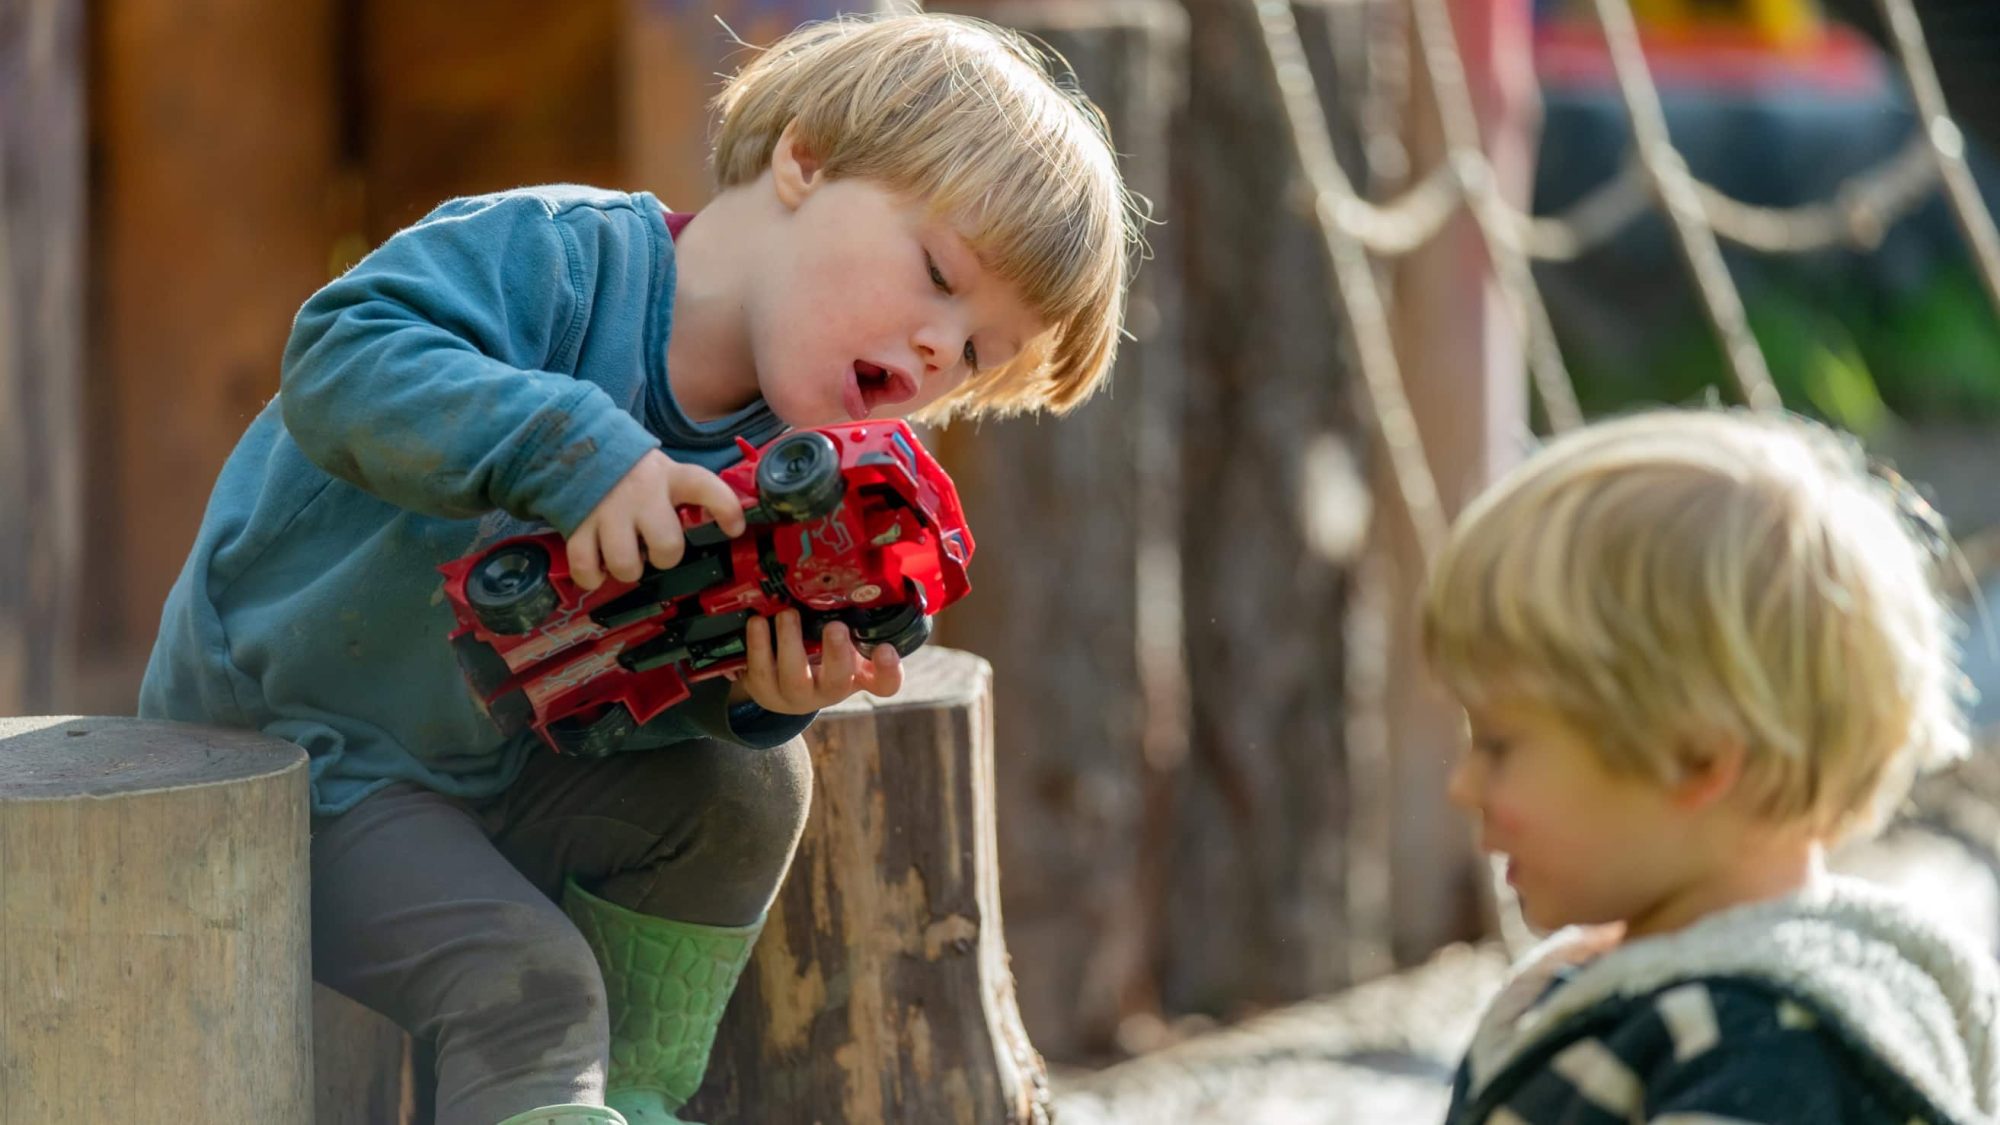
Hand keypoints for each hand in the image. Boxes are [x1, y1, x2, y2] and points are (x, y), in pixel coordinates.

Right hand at [568, 450, 743, 590]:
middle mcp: (642, 493)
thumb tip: (728, 527)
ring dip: (628, 571)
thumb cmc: (635, 473)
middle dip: (665, 557)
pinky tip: (598, 569)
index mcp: (671, 477)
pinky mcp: (577, 524)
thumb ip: (690, 496)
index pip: (706, 486)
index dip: (726, 509)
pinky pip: (583, 565)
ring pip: (625, 563)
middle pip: (667, 545)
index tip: (734, 529)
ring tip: (625, 558)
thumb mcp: (668, 473)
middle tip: (654, 549)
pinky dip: (591, 577)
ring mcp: (608, 509)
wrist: (581, 448)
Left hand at [728, 610, 903, 714]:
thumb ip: (856, 622)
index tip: (886, 648)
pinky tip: (756, 622)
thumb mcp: (843, 644)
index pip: (884, 684)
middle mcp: (827, 691)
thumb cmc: (821, 657)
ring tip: (787, 614)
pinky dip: (756, 646)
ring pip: (792, 678)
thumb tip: (861, 581)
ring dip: (789, 644)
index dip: (889, 670)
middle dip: (837, 655)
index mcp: (855, 677)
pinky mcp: (762, 690)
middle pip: (837, 682)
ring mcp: (793, 695)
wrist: (780, 685)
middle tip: (835, 626)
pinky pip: (757, 672)